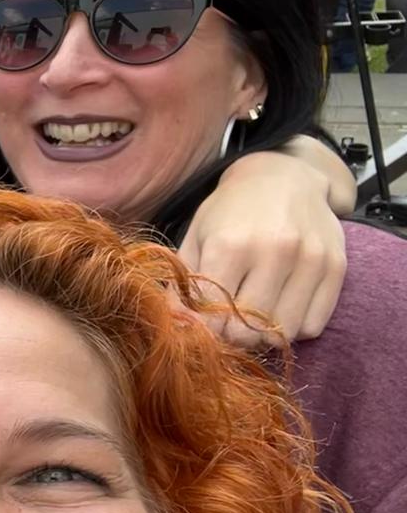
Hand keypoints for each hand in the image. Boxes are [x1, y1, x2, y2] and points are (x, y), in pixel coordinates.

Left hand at [178, 151, 347, 345]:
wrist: (285, 175)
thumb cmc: (232, 210)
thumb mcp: (197, 237)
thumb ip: (184, 283)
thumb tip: (177, 326)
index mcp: (230, 245)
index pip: (214, 316)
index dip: (206, 330)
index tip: (205, 324)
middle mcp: (273, 251)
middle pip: (249, 330)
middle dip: (234, 336)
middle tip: (230, 323)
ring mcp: (310, 259)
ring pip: (284, 333)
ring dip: (266, 335)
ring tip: (256, 316)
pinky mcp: (336, 266)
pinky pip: (314, 325)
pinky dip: (295, 327)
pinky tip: (283, 307)